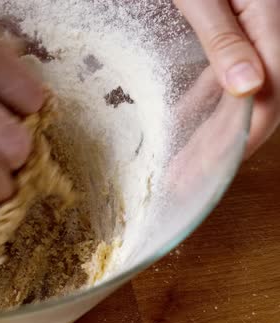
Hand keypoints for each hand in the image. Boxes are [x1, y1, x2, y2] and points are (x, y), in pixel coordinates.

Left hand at [174, 0, 279, 157]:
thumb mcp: (202, 1)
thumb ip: (224, 40)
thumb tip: (248, 87)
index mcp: (271, 20)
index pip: (273, 90)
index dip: (248, 131)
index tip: (222, 161)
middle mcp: (268, 30)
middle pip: (260, 95)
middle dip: (227, 136)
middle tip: (191, 171)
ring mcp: (252, 31)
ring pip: (243, 87)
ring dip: (214, 122)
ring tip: (186, 156)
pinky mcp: (234, 28)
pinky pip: (225, 71)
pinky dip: (206, 97)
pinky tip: (186, 119)